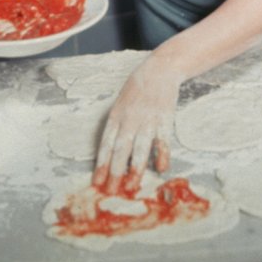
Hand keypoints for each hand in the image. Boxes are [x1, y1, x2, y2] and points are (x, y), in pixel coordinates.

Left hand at [92, 55, 182, 194]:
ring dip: (135, 169)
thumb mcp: (121, 102)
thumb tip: (111, 151)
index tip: (96, 182)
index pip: (106, 143)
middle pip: (120, 149)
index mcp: (116, 115)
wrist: (160, 69)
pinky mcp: (165, 118)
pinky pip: (163, 139)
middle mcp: (130, 118)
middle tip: (110, 192)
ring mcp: (148, 119)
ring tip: (131, 186)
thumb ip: (117, 124)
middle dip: (114, 171)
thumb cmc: (138, 87)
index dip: (100, 163)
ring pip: (140, 147)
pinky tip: (161, 169)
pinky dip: (162, 154)